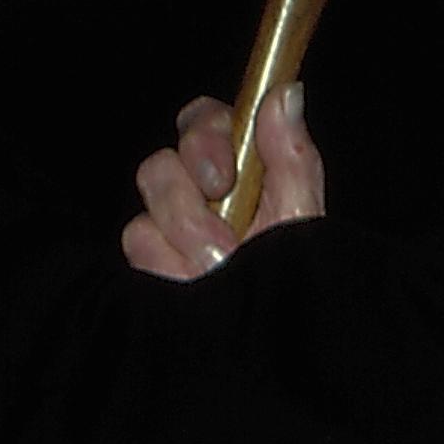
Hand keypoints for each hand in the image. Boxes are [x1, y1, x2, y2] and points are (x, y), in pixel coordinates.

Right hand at [121, 85, 325, 279]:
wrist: (275, 351)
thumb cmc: (295, 282)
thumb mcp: (303, 222)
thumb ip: (292, 158)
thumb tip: (286, 92)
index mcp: (241, 172)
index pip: (203, 121)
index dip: (205, 132)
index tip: (226, 170)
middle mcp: (199, 196)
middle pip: (163, 160)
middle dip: (190, 196)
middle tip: (225, 235)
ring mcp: (170, 231)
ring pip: (148, 205)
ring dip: (187, 236)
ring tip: (221, 268)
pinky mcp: (150, 262)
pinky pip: (140, 243)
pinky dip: (171, 265)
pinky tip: (197, 284)